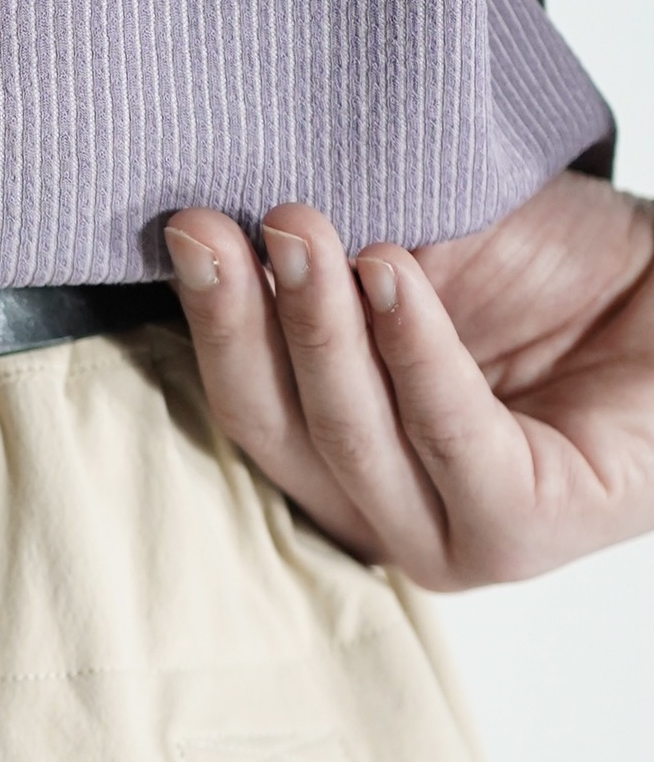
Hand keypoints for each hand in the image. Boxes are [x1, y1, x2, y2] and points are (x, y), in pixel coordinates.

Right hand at [162, 170, 653, 589]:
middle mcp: (384, 516)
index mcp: (344, 467)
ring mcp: (448, 540)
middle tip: (217, 227)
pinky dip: (415, 352)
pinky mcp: (517, 533)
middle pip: (281, 431)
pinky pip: (448, 438)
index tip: (188, 230)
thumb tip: (222, 222)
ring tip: (301, 230)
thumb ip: (337, 264)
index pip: (254, 407)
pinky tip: (388, 273)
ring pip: (351, 438)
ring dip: (318, 328)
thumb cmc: (572, 282)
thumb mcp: (428, 259)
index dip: (214, 321)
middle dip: (242, 323)